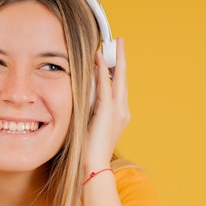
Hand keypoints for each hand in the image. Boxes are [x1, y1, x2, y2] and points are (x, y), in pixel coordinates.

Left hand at [85, 38, 129, 170]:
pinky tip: (99, 57)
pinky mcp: (107, 111)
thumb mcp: (90, 124)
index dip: (117, 70)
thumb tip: (83, 94)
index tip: (114, 56)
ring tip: (112, 44)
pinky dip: (103, 70)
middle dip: (120, 59)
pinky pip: (106, 85)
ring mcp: (118, 111)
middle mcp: (122, 111)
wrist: (93, 164)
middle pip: (122, 78)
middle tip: (118, 42)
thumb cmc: (89, 149)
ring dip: (115, 59)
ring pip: (117, 79)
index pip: (119, 87)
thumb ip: (90, 108)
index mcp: (119, 115)